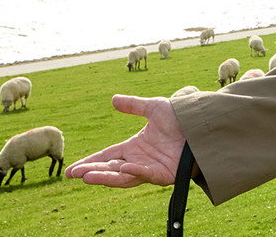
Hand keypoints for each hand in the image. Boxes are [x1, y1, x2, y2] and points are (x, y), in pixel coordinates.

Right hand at [65, 95, 186, 186]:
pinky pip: (146, 174)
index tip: (72, 170)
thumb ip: (134, 105)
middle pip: (110, 169)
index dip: (90, 163)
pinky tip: (124, 167)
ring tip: (87, 177)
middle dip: (92, 172)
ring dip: (106, 177)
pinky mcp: (164, 174)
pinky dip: (135, 171)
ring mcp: (150, 169)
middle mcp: (138, 160)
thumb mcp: (154, 108)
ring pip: (123, 176)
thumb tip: (113, 99)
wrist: (202, 123)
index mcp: (134, 147)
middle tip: (74, 175)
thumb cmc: (181, 117)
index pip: (106, 157)